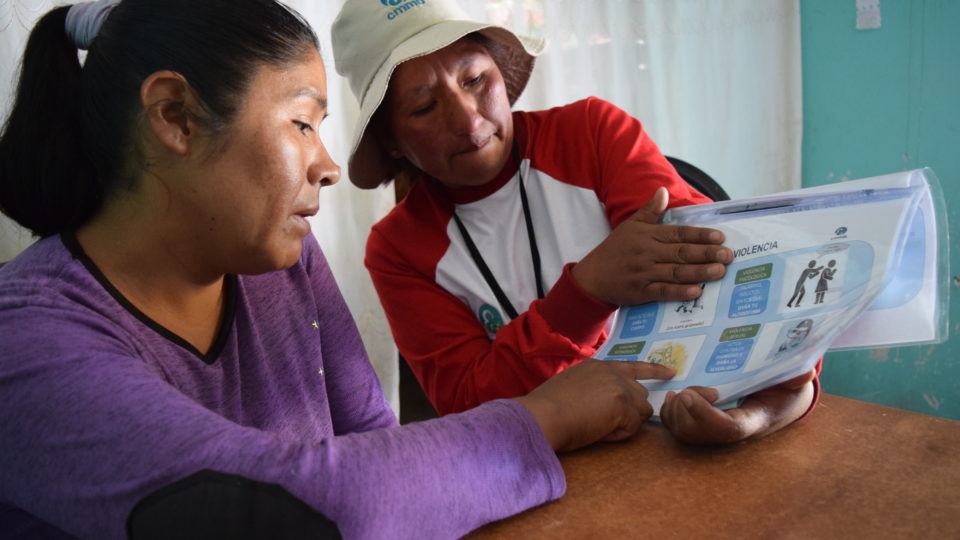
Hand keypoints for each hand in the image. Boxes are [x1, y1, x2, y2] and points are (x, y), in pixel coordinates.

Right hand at [514, 360, 674, 451]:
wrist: (543, 415)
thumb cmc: (547, 408)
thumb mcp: (571, 387)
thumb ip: (591, 388)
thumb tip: (601, 404)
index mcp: (598, 366)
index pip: (633, 366)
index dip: (653, 370)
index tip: (670, 371)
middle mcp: (612, 372)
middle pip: (640, 394)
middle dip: (630, 412)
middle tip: (606, 424)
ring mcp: (620, 386)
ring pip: (641, 412)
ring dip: (625, 424)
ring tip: (598, 427)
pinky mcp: (623, 404)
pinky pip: (633, 427)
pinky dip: (618, 434)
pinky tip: (598, 431)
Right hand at [572, 187, 732, 305]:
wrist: (592, 277)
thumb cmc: (614, 250)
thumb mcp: (630, 226)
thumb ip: (650, 211)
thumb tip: (663, 191)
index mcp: (648, 236)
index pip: (678, 234)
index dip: (699, 235)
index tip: (720, 237)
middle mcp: (648, 253)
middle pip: (681, 253)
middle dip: (706, 253)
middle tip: (728, 255)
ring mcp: (645, 273)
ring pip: (676, 272)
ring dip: (699, 272)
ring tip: (719, 271)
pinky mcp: (641, 292)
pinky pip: (663, 291)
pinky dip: (679, 292)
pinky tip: (696, 291)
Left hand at [659, 369, 816, 444]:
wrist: (775, 401)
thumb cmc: (783, 388)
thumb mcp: (794, 380)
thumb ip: (796, 376)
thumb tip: (805, 372)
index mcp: (754, 420)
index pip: (729, 429)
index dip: (706, 415)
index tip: (691, 393)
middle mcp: (732, 433)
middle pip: (700, 433)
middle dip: (687, 411)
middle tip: (688, 390)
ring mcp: (716, 433)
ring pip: (686, 434)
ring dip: (676, 412)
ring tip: (681, 392)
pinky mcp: (702, 429)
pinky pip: (678, 430)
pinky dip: (669, 414)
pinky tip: (672, 395)